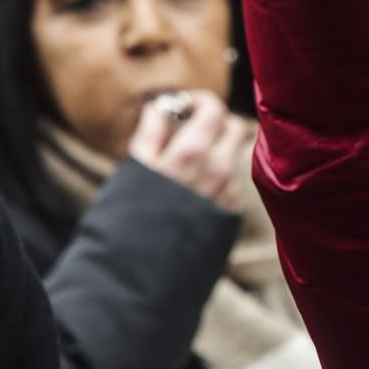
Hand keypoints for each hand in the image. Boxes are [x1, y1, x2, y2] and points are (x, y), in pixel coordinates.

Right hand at [129, 91, 247, 212]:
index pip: (215, 109)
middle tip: (192, 129)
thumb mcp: (134, 168)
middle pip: (237, 128)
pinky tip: (191, 195)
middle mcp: (218, 171)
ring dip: (214, 154)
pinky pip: (229, 187)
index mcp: (192, 153)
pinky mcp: (229, 215)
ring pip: (232, 159)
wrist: (142, 268)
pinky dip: (215, 183)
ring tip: (185, 168)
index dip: (199, 101)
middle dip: (217, 122)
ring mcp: (227, 194)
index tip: (182, 108)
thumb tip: (158, 108)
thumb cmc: (131, 216)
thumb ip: (151, 132)